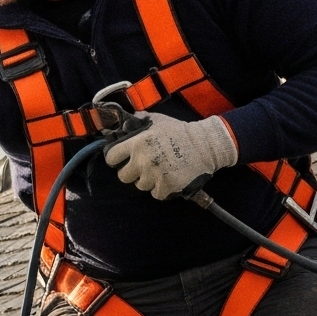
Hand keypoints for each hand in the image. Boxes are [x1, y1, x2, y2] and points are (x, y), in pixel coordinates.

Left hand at [104, 113, 236, 198]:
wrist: (205, 145)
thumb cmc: (180, 132)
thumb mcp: (157, 121)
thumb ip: (138, 121)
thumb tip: (123, 121)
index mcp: (137, 143)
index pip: (111, 158)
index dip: (116, 159)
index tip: (122, 159)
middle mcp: (143, 160)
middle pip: (123, 176)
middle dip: (131, 172)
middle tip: (142, 167)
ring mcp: (154, 175)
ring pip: (140, 186)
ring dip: (148, 180)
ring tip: (160, 170)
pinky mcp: (166, 186)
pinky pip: (155, 194)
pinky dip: (161, 189)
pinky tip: (168, 178)